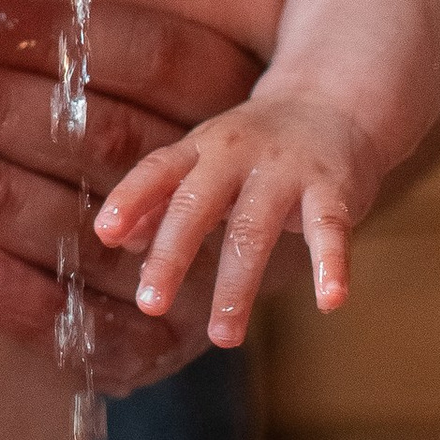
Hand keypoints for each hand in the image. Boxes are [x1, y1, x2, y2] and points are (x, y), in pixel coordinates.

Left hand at [0, 0, 261, 381]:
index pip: (150, 52)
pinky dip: (36, 307)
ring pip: (99, 234)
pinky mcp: (167, 342)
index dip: (51, 34)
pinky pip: (108, 338)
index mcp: (227, 85)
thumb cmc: (138, 72)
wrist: (227, 213)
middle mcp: (222, 177)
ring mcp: (200, 265)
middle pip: (108, 141)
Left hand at [96, 91, 385, 350]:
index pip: (158, 171)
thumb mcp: (205, 162)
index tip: (105, 233)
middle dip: (172, 255)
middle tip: (150, 305)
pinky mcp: (332, 188)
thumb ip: (163, 198)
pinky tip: (330, 302)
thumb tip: (121, 240)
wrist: (334, 103)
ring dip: (238, 285)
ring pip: (256, 229)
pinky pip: (330, 230)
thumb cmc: (255, 147)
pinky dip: (331, 266)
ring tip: (223, 336)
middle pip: (198, 204)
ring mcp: (286, 170)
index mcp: (200, 149)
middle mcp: (237, 154)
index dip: (131, 199)